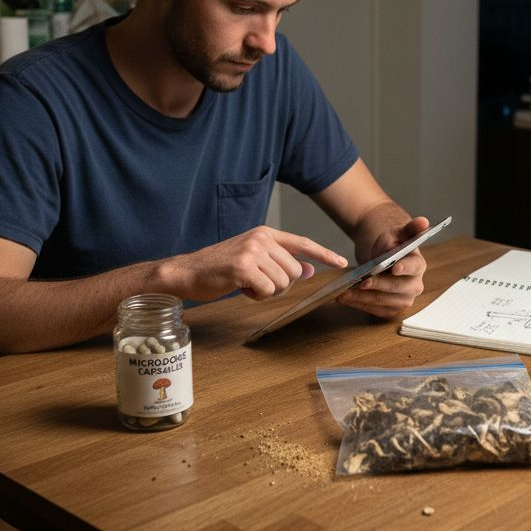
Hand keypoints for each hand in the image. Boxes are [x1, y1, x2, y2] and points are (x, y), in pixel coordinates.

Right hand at [163, 226, 346, 301]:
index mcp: (266, 233)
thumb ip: (281, 262)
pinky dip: (256, 296)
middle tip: (258, 283)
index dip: (324, 254)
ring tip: (247, 284)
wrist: (188, 271)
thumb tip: (309, 270)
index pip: (303, 243)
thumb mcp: (254, 259)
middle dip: (281, 284)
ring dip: (267, 291)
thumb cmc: (221, 268)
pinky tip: (241, 288)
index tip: (341, 262)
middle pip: (295, 271)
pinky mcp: (243, 267)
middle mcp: (261, 238)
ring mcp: (252, 251)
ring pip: (283, 282)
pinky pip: (267, 290)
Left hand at [337, 216, 430, 317]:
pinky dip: (360, 305)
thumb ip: (410, 228)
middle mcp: (414, 285)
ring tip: (345, 293)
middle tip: (361, 282)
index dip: (404, 268)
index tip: (393, 268)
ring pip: (384, 302)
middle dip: (377, 285)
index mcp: (418, 265)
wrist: (381, 256)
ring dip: (363, 298)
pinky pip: (375, 310)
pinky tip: (346, 298)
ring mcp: (404, 299)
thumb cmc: (391, 244)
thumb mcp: (397, 233)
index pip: (413, 267)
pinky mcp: (391, 309)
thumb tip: (424, 221)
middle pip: (396, 288)